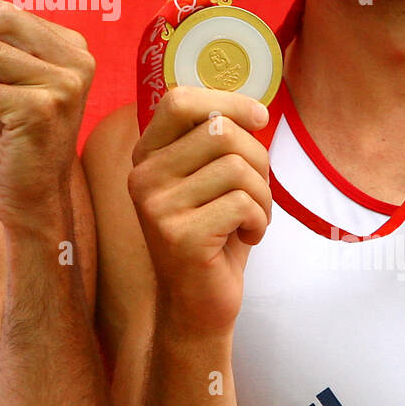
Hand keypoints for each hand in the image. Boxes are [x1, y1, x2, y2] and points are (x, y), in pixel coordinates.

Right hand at [128, 86, 271, 338]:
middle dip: (257, 159)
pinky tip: (246, 237)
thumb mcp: (211, 180)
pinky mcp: (180, 236)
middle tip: (256, 192)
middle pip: (220, 131)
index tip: (258, 118)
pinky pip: (242, 204)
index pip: (179, 101)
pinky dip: (260, 221)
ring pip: (237, 168)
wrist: (197, 304)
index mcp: (147, 155)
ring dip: (261, 196)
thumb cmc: (215, 234)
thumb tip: (254, 109)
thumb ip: (218, 142)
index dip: (226, 101)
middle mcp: (143, 176)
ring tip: (251, 218)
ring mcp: (157, 207)